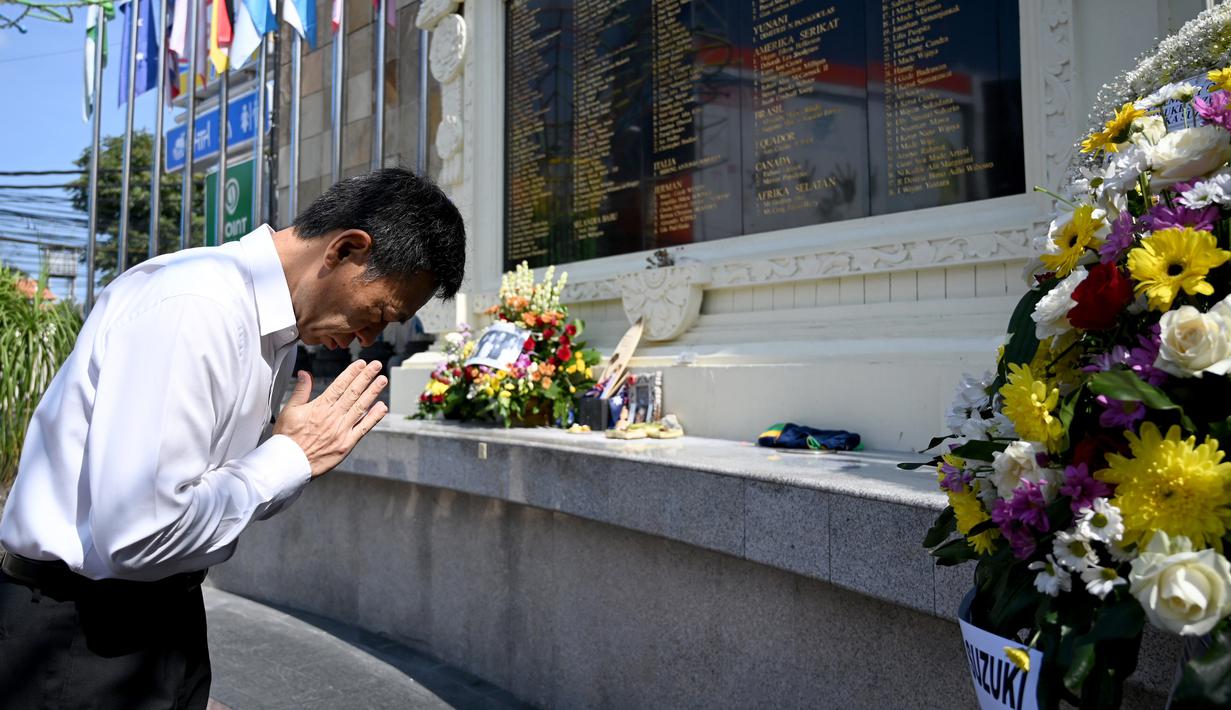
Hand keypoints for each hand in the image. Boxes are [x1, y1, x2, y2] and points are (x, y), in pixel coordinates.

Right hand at [273, 360, 388, 476]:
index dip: (352, 373)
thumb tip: (305, 373)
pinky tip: (382, 407)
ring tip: (382, 380)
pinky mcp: (346, 444)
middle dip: (366, 377)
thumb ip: (300, 391)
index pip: (339, 385)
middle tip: (376, 365)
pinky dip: (374, 417)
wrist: (289, 464)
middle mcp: (333, 417)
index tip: (361, 364)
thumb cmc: (287, 438)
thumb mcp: (289, 410)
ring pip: (361, 407)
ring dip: (373, 392)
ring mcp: (341, 430)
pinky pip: (363, 428)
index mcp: (319, 407)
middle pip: (353, 393)